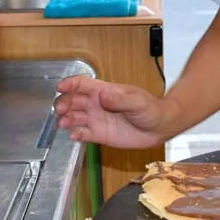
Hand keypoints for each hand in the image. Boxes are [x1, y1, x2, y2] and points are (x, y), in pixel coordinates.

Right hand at [54, 76, 174, 148]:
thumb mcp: (137, 102)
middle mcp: (96, 104)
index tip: (60, 87)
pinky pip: (83, 134)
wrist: (159, 128)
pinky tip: (74, 135)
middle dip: (63, 103)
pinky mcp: (99, 135)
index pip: (82, 83)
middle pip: (73, 100)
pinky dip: (75, 134)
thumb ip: (119, 100)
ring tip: (64, 123)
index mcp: (104, 91)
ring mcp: (97, 119)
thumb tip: (102, 95)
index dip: (69, 84)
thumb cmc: (150, 110)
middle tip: (60, 110)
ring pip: (74, 117)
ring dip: (66, 119)